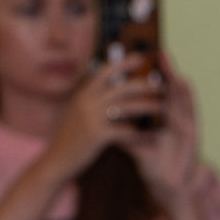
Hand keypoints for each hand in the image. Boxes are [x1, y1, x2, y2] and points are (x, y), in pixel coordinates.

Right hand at [43, 55, 164, 184]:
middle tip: (162, 85)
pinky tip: (153, 136)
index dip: (124, 62)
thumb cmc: (70, 139)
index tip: (141, 58)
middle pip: (122, 87)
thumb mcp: (76, 112)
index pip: (105, 71)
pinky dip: (141, 134)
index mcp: (84, 94)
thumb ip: (89, 99)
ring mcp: (92, 118)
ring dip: (148, 107)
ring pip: (127, 107)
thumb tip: (100, 85)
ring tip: (164, 108)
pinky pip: (125, 131)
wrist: (56, 161)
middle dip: (145, 85)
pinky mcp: (97, 136)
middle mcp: (87, 102)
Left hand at [121, 58, 199, 204]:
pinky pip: (191, 112)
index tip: (145, 61)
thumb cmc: (153, 167)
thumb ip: (125, 132)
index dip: (152, 77)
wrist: (166, 188)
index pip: (157, 94)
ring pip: (181, 99)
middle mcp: (175, 119)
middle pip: (170, 91)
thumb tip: (107, 120)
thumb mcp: (136, 146)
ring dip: (178, 81)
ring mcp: (185, 126)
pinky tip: (185, 83)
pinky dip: (189, 97)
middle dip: (167, 72)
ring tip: (172, 64)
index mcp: (162, 120)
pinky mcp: (193, 134)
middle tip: (161, 52)